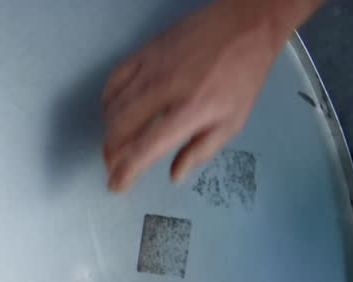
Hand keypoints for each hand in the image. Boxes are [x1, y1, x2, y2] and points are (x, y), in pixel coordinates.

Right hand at [102, 0, 297, 191]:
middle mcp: (165, 89)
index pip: (145, 148)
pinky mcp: (144, 54)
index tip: (116, 184)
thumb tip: (174, 175)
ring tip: (115, 144)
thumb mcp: (233, 121)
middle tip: (115, 166)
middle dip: (112, 154)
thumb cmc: (242, 75)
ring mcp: (151, 69)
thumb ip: (201, 151)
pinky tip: (113, 113)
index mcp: (191, 110)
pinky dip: (107, 103)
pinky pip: (113, 82)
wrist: (245, 24)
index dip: (126, 172)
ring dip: (108, 132)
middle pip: (120, 129)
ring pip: (112, 108)